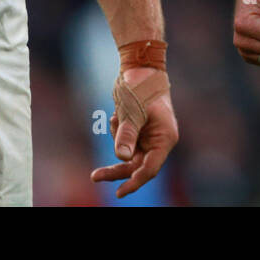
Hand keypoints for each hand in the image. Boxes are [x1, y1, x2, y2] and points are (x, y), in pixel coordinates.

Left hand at [90, 66, 178, 197]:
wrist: (138, 67)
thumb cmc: (140, 87)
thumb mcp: (132, 111)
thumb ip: (127, 135)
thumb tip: (122, 158)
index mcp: (165, 138)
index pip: (150, 168)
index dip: (135, 181)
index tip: (119, 192)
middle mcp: (159, 140)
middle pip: (137, 165)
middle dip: (116, 170)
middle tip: (95, 175)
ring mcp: (149, 136)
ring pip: (129, 155)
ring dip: (116, 145)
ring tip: (115, 119)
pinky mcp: (139, 131)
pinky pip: (124, 142)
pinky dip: (116, 132)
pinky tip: (116, 114)